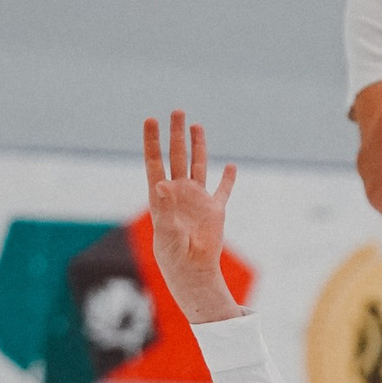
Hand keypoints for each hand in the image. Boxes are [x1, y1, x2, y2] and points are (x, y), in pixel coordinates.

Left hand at [141, 112, 241, 323]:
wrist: (192, 271)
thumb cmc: (173, 255)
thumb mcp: (166, 231)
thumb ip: (164, 207)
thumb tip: (161, 183)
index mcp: (161, 196)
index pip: (155, 161)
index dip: (152, 141)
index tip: (150, 119)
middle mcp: (178, 193)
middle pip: (177, 156)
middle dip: (176, 134)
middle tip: (177, 111)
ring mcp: (197, 199)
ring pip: (198, 166)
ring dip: (198, 146)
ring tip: (196, 126)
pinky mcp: (214, 210)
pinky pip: (222, 191)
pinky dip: (227, 179)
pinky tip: (230, 166)